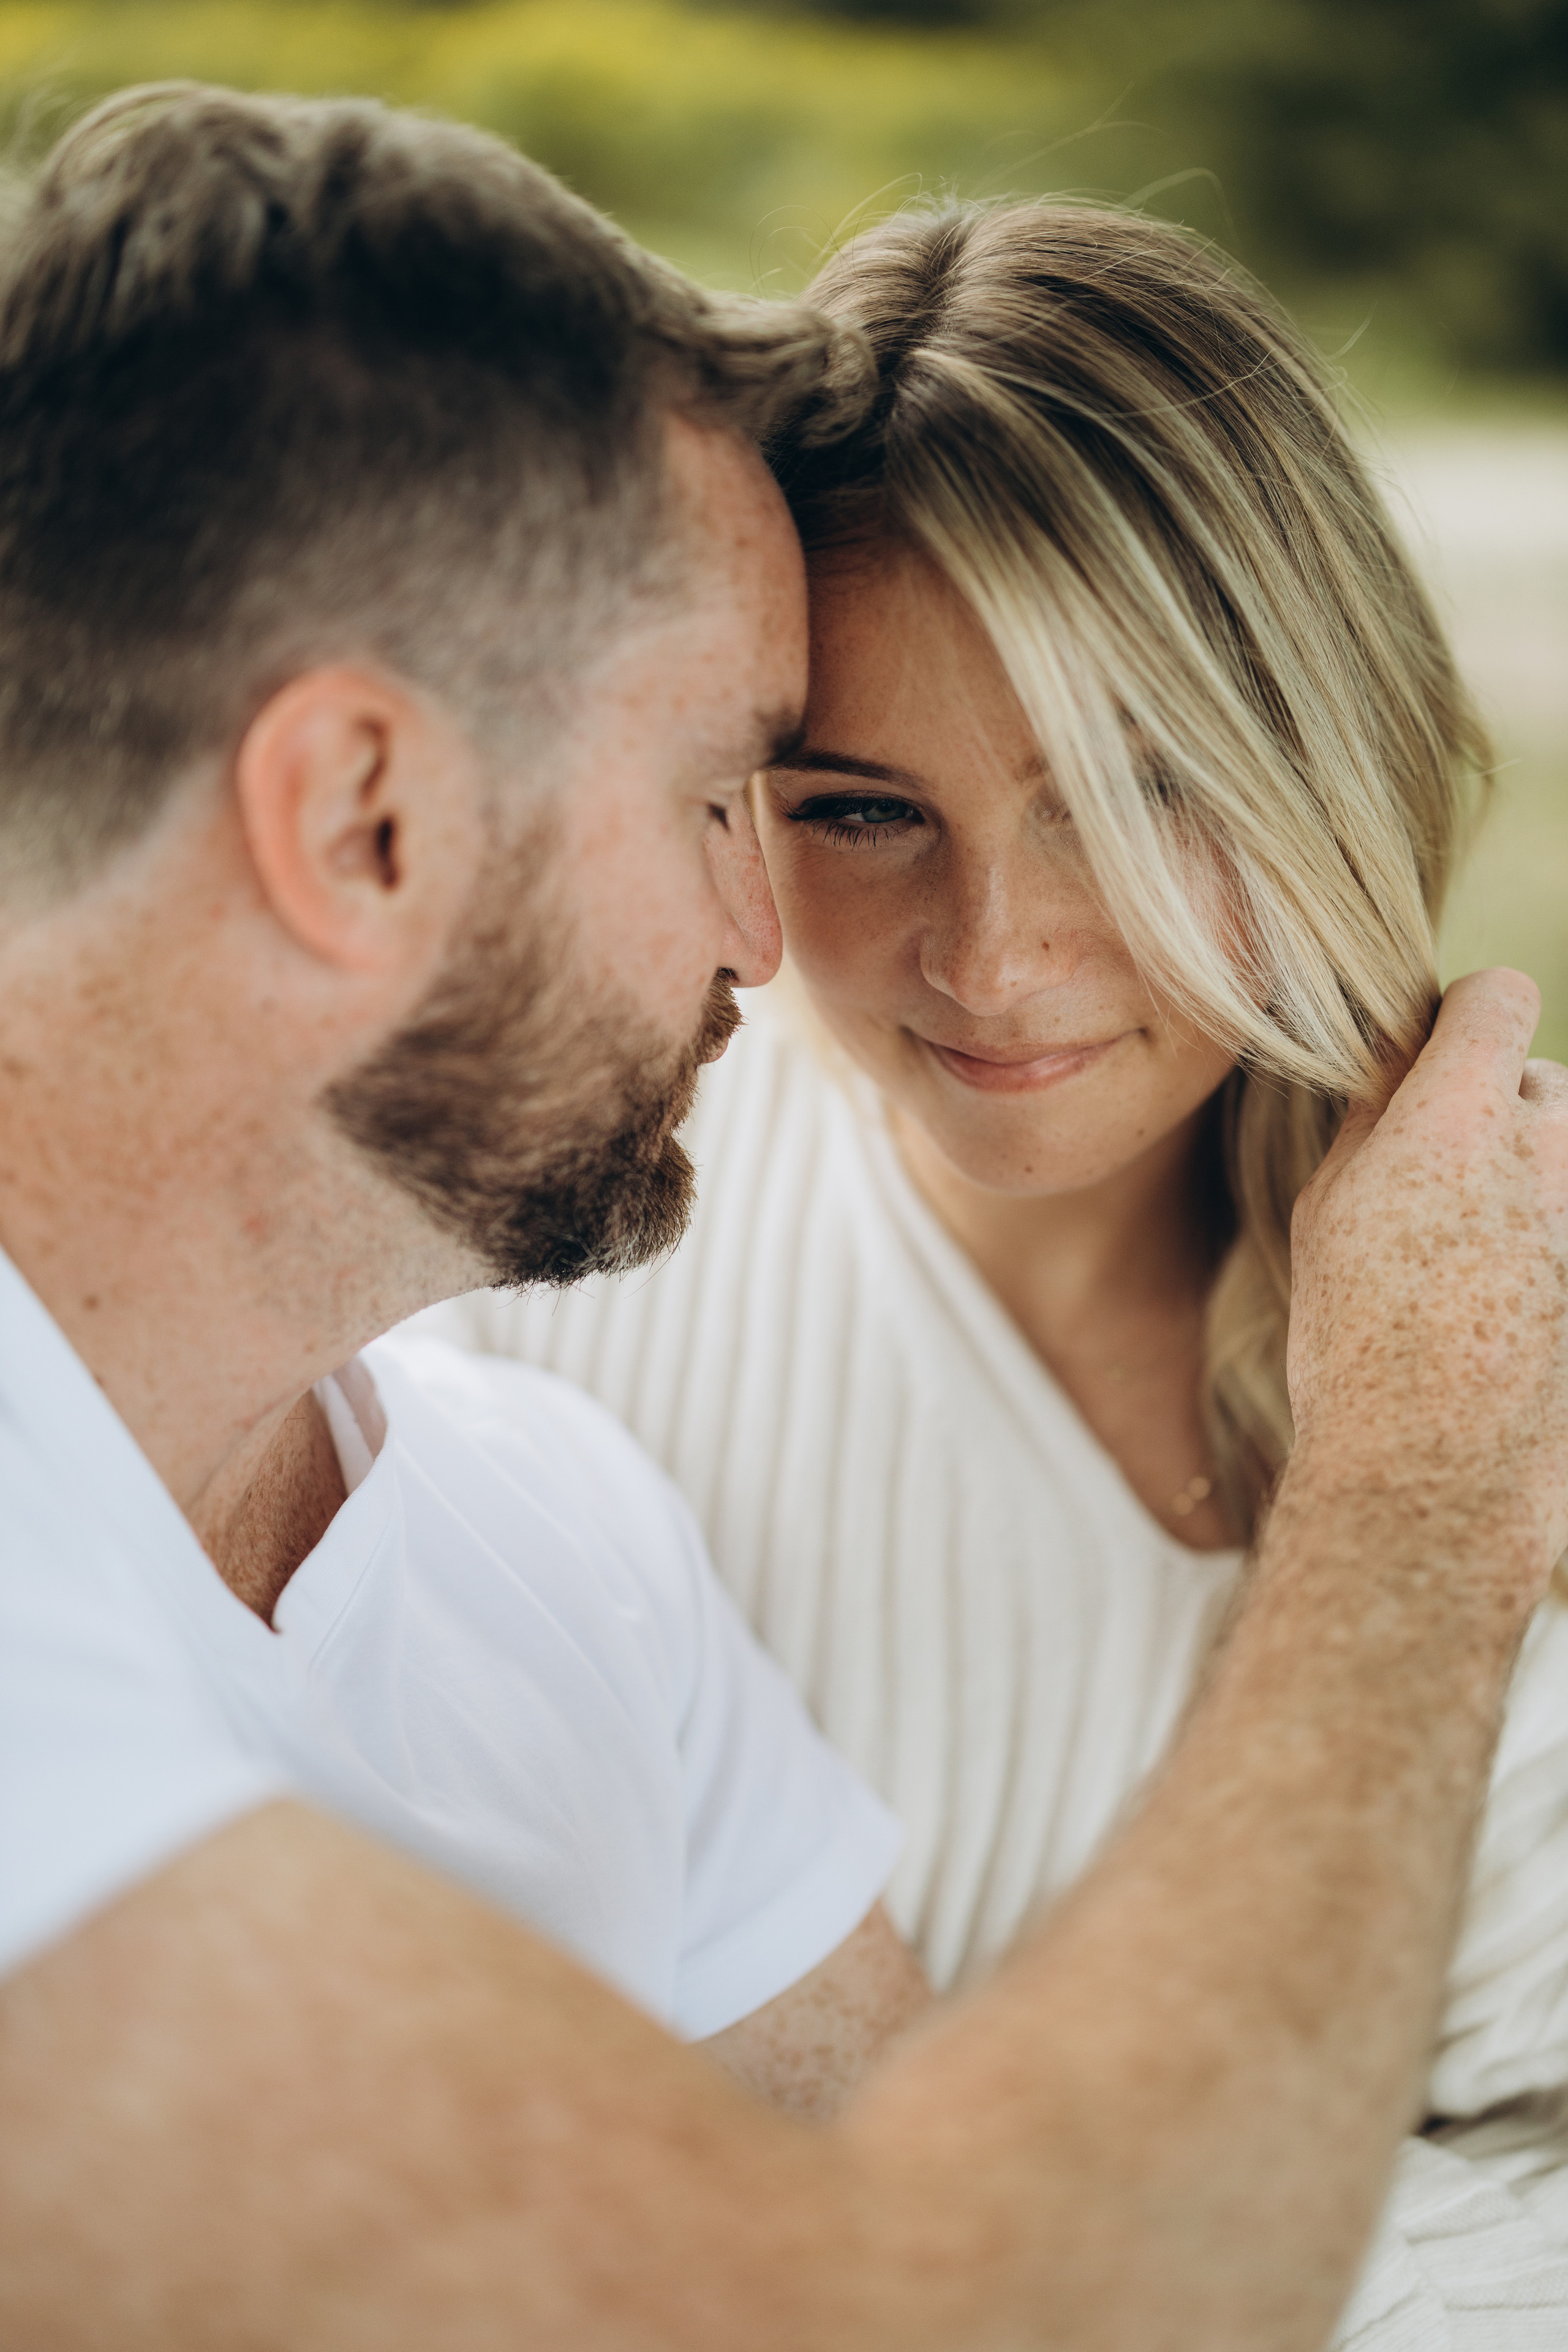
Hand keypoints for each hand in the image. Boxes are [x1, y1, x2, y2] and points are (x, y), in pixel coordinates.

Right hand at [1287, 969, 1567, 1597]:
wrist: (1438, 1468)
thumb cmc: (1358, 1342)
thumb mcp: (1329, 1213)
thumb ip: (1372, 1118)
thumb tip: (1392, 1055)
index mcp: (1458, 1117)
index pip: (1498, 996)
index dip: (1467, 1017)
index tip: (1442, 1055)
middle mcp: (1547, 1148)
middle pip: (1539, 1081)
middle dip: (1499, 1115)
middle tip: (1446, 1188)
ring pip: (1566, 1155)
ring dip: (1535, 1178)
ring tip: (1483, 1255)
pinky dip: (1550, 1243)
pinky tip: (1514, 1300)